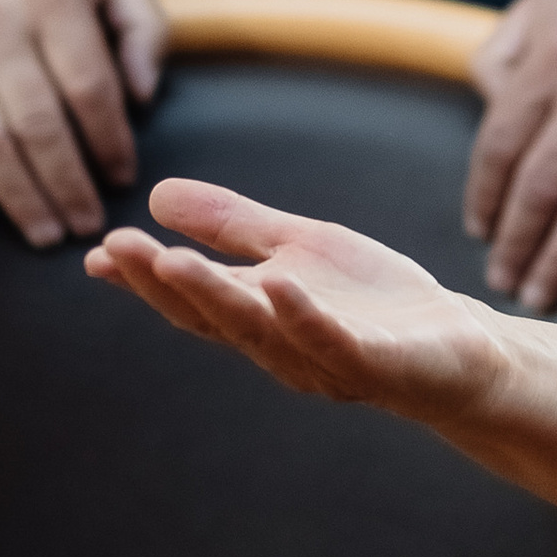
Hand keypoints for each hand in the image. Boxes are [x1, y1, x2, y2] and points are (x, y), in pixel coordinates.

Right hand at [87, 181, 511, 428]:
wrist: (460, 349)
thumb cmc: (374, 303)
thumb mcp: (298, 247)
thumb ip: (232, 226)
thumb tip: (155, 193)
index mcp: (258, 315)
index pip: (190, 298)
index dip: (143, 279)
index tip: (97, 253)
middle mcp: (279, 345)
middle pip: (211, 315)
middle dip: (162, 284)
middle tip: (117, 247)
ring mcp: (325, 357)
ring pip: (259, 330)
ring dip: (214, 296)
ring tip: (170, 261)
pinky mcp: (376, 364)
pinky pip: (334, 340)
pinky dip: (304, 316)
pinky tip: (279, 283)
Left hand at [464, 0, 556, 314]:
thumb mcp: (545, 7)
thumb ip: (499, 55)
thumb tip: (487, 112)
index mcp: (554, 56)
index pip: (502, 143)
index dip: (485, 194)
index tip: (479, 229)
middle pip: (541, 187)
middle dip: (516, 242)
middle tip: (503, 278)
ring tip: (540, 291)